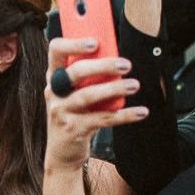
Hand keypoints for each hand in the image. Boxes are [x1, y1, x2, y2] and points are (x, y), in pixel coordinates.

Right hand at [44, 38, 145, 172]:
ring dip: (114, 88)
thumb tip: (116, 58)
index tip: (96, 42)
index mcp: (54, 76)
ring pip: (88, 95)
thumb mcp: (74, 92)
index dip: (74, 44)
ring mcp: (61, 111)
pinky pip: (102, 119)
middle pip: (76, 72)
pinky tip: (140, 112)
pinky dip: (124, 115)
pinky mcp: (73, 129)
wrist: (62, 152)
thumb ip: (89, 75)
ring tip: (135, 85)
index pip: (56, 50)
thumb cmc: (74, 114)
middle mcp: (53, 91)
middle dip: (103, 66)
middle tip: (126, 64)